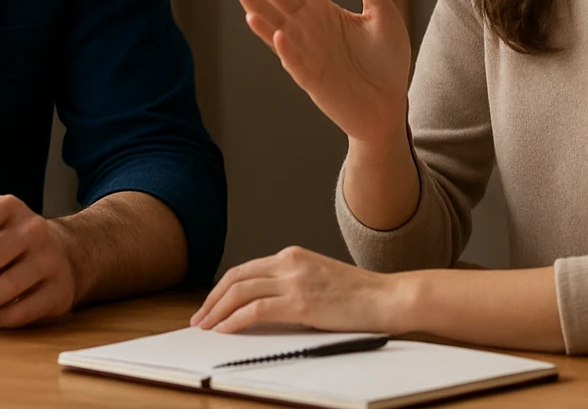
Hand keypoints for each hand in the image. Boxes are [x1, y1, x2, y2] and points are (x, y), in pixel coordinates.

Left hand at [190, 246, 402, 333]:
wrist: (387, 297)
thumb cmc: (360, 295)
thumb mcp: (319, 280)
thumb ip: (292, 285)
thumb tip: (264, 306)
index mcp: (293, 255)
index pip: (245, 269)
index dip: (223, 289)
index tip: (211, 306)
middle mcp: (289, 262)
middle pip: (236, 277)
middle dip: (213, 300)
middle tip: (200, 319)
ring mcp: (295, 280)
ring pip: (240, 292)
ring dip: (217, 312)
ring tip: (206, 328)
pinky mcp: (301, 301)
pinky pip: (255, 310)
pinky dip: (234, 321)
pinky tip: (225, 332)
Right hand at [229, 0, 411, 148]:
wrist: (388, 108)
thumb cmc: (384, 62)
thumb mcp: (382, 12)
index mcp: (319, 10)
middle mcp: (305, 28)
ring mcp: (304, 52)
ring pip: (272, 23)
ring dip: (254, 1)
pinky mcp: (312, 78)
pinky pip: (294, 59)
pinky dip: (284, 46)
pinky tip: (274, 29)